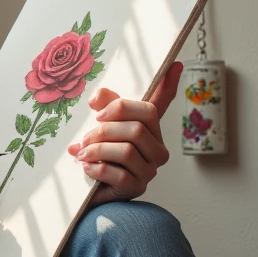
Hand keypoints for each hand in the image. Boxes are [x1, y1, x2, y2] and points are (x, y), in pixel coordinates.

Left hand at [66, 61, 182, 201]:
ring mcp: (149, 170)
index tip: (175, 63)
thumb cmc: (99, 157)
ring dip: (98, 149)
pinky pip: (118, 173)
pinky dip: (97, 168)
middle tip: (86, 137)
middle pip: (136, 128)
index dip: (167, 85)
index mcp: (150, 130)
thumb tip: (98, 97)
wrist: (91, 192)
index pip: (158, 105)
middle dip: (105, 129)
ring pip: (126, 150)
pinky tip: (86, 167)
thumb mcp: (101, 127)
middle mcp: (156, 149)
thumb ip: (104, 108)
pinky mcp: (137, 188)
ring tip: (82, 152)